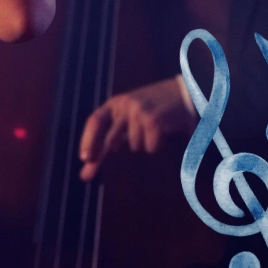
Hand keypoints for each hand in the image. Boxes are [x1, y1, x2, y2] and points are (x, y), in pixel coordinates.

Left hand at [79, 75, 196, 180]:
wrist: (183, 92)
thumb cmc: (153, 108)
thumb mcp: (129, 115)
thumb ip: (114, 134)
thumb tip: (91, 160)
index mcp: (115, 103)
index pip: (95, 121)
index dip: (87, 140)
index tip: (84, 158)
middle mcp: (124, 105)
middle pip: (109, 139)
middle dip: (98, 158)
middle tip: (86, 175)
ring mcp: (138, 112)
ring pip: (134, 147)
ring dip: (142, 145)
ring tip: (151, 131)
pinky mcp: (153, 120)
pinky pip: (150, 148)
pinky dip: (156, 146)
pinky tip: (163, 133)